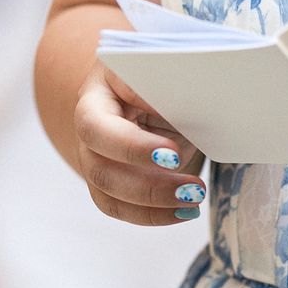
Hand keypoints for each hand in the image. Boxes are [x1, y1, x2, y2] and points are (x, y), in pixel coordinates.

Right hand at [71, 60, 206, 227]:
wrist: (157, 82)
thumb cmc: (165, 73)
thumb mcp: (173, 73)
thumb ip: (176, 90)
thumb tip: (198, 110)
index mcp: (98, 91)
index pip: (99, 125)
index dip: (133, 147)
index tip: (173, 156)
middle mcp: (88, 125)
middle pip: (99, 167)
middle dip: (147, 185)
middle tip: (193, 189)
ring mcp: (93, 154)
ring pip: (106, 192)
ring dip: (152, 205)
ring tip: (193, 202)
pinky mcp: (107, 178)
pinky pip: (118, 207)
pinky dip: (152, 215)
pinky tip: (183, 212)